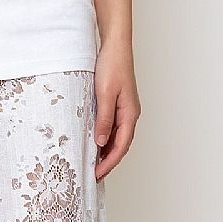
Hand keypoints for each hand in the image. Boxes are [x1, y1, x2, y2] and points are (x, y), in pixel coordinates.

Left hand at [92, 42, 140, 180]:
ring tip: (92, 165)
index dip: (108, 163)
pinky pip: (113, 128)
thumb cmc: (112, 66)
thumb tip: (102, 142)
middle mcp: (130, 114)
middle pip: (120, 146)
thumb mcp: (104, 94)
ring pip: (117, 138)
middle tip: (93, 176)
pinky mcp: (118, 104)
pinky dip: (104, 139)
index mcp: (130, 114)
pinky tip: (94, 143)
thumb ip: (104, 119)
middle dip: (108, 162)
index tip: (96, 175)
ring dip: (106, 152)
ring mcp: (125, 110)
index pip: (120, 146)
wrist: (115, 46)